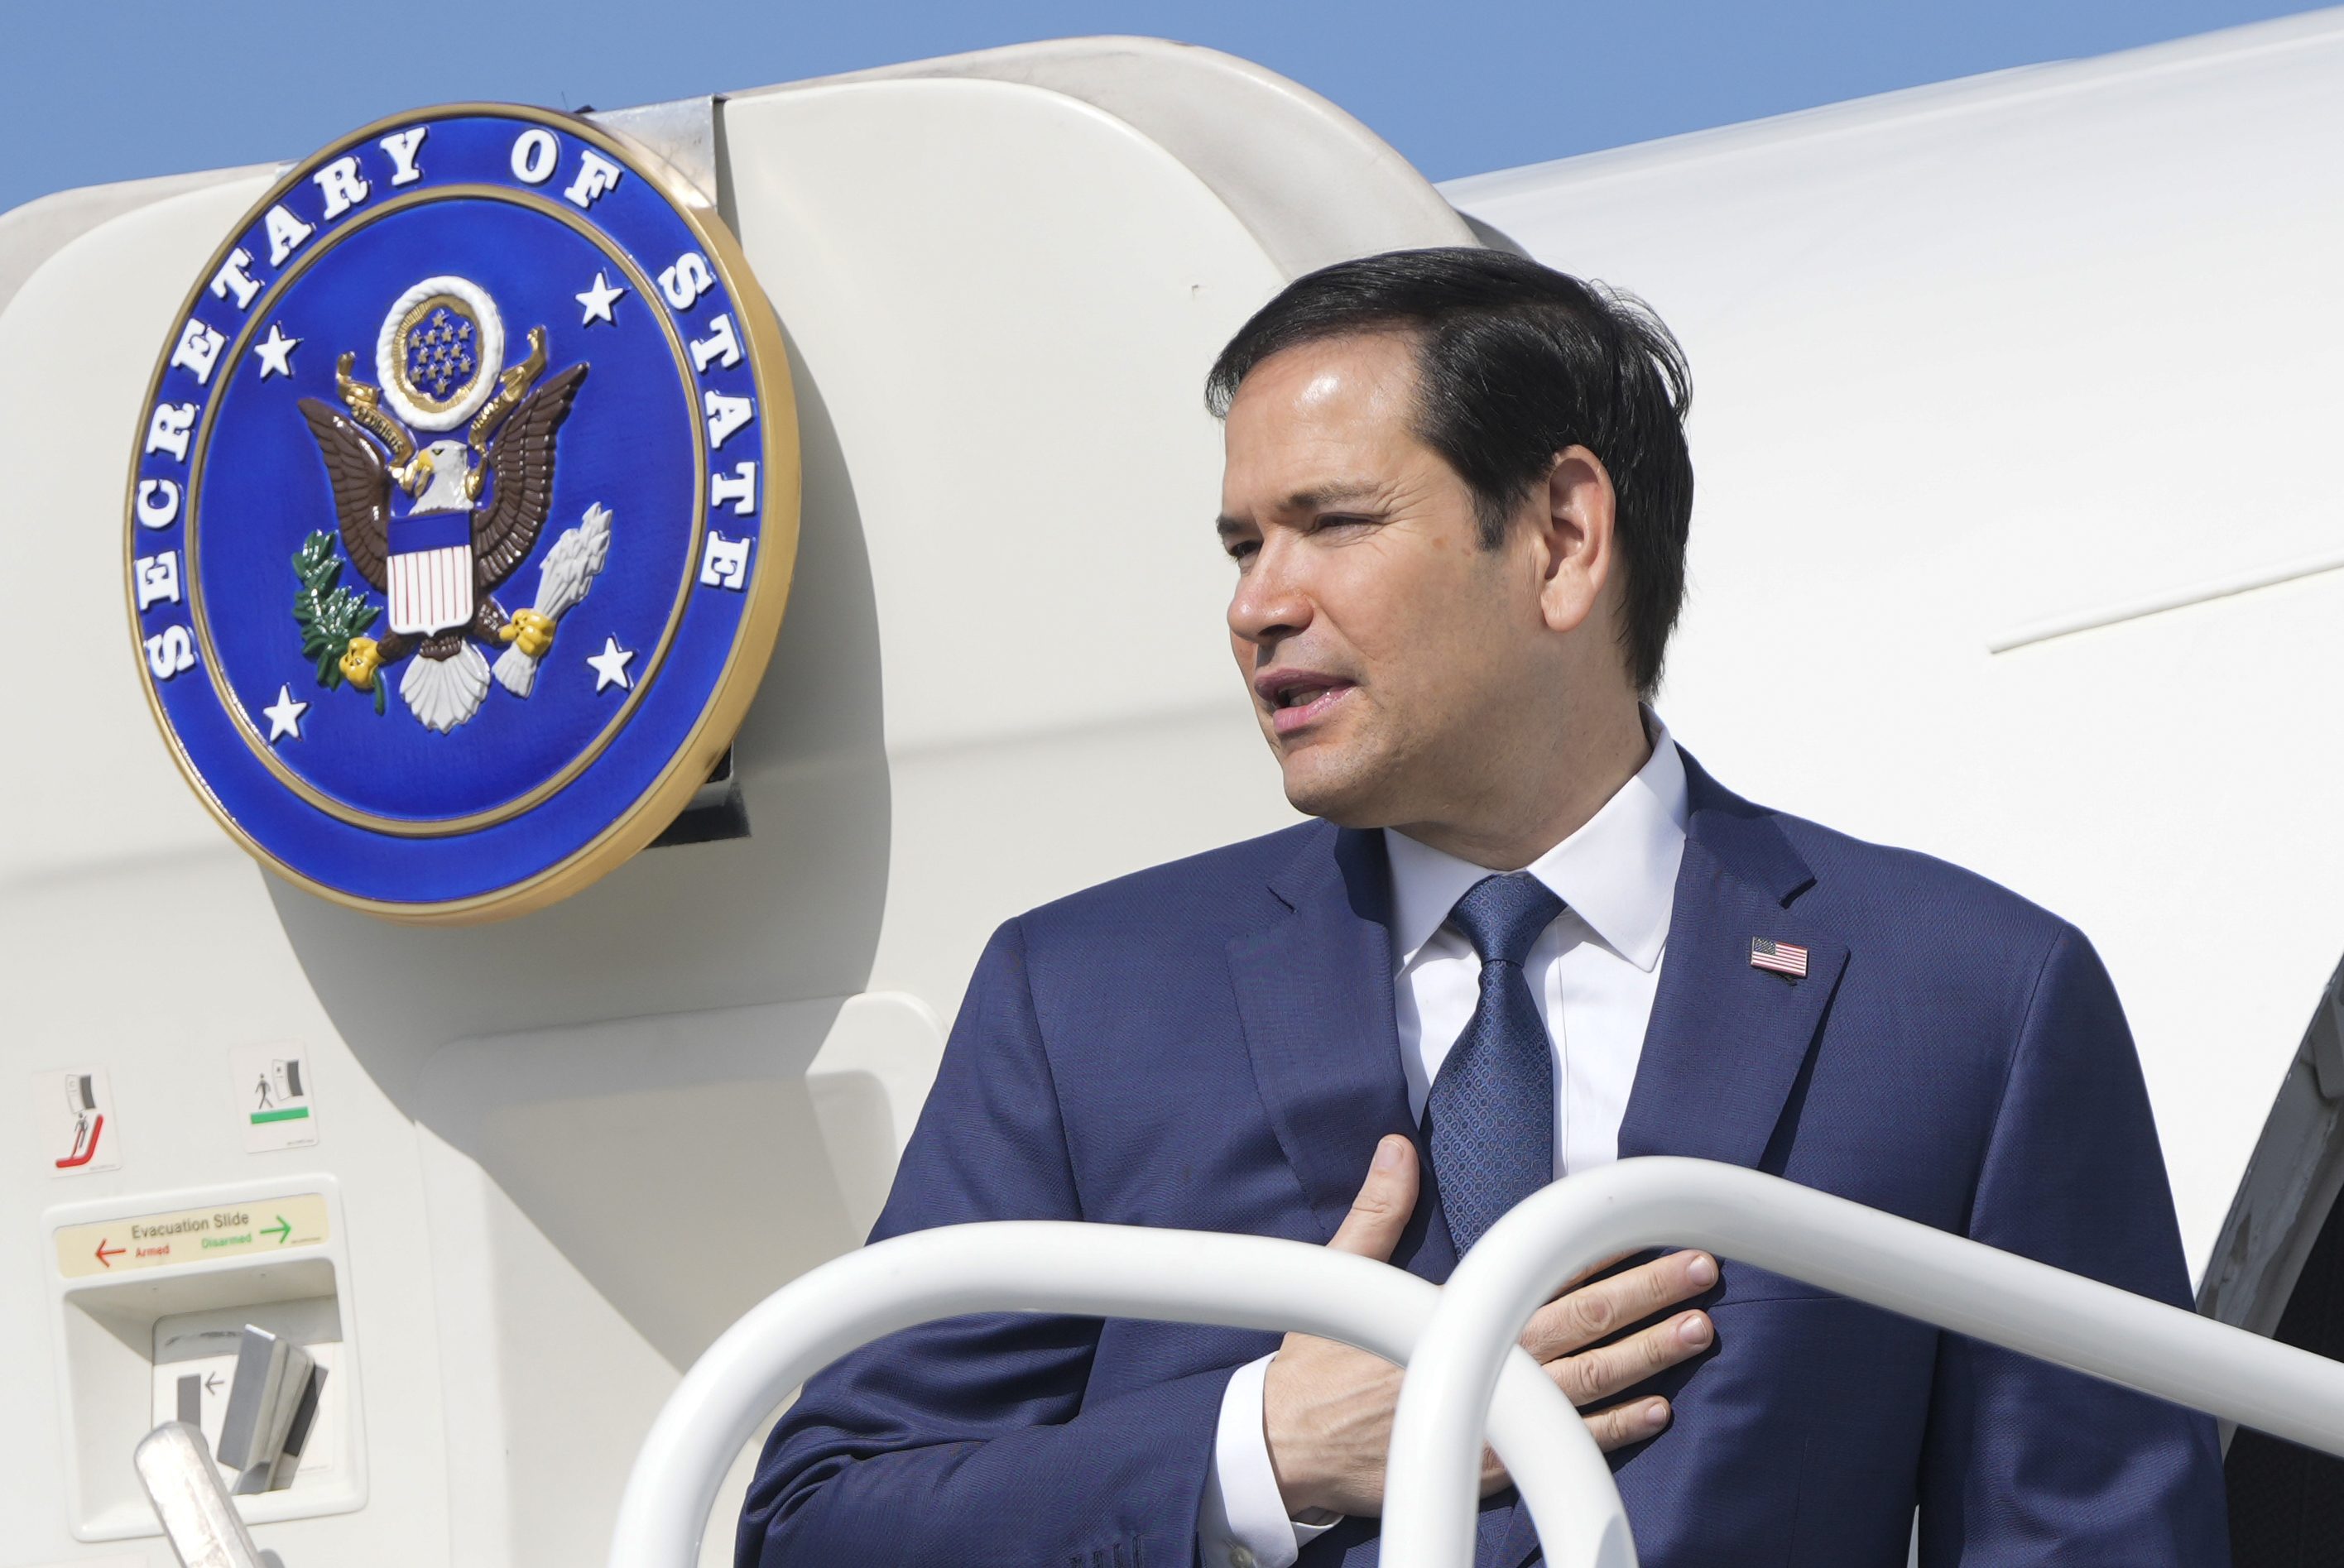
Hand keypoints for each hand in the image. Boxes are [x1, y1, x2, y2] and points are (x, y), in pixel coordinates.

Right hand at [1261, 1134, 1716, 1518]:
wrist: (1292, 1447)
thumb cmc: (1320, 1358)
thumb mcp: (1344, 1271)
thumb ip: (1378, 1209)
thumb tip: (1397, 1147)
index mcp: (1455, 1308)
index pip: (1541, 1271)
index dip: (1598, 1250)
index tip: (1647, 1228)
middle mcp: (1485, 1361)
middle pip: (1583, 1323)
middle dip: (1646, 1294)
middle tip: (1701, 1270)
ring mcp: (1495, 1417)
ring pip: (1589, 1382)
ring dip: (1647, 1354)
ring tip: (1698, 1329)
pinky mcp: (1496, 1463)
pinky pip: (1565, 1444)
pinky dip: (1615, 1428)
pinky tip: (1658, 1408)